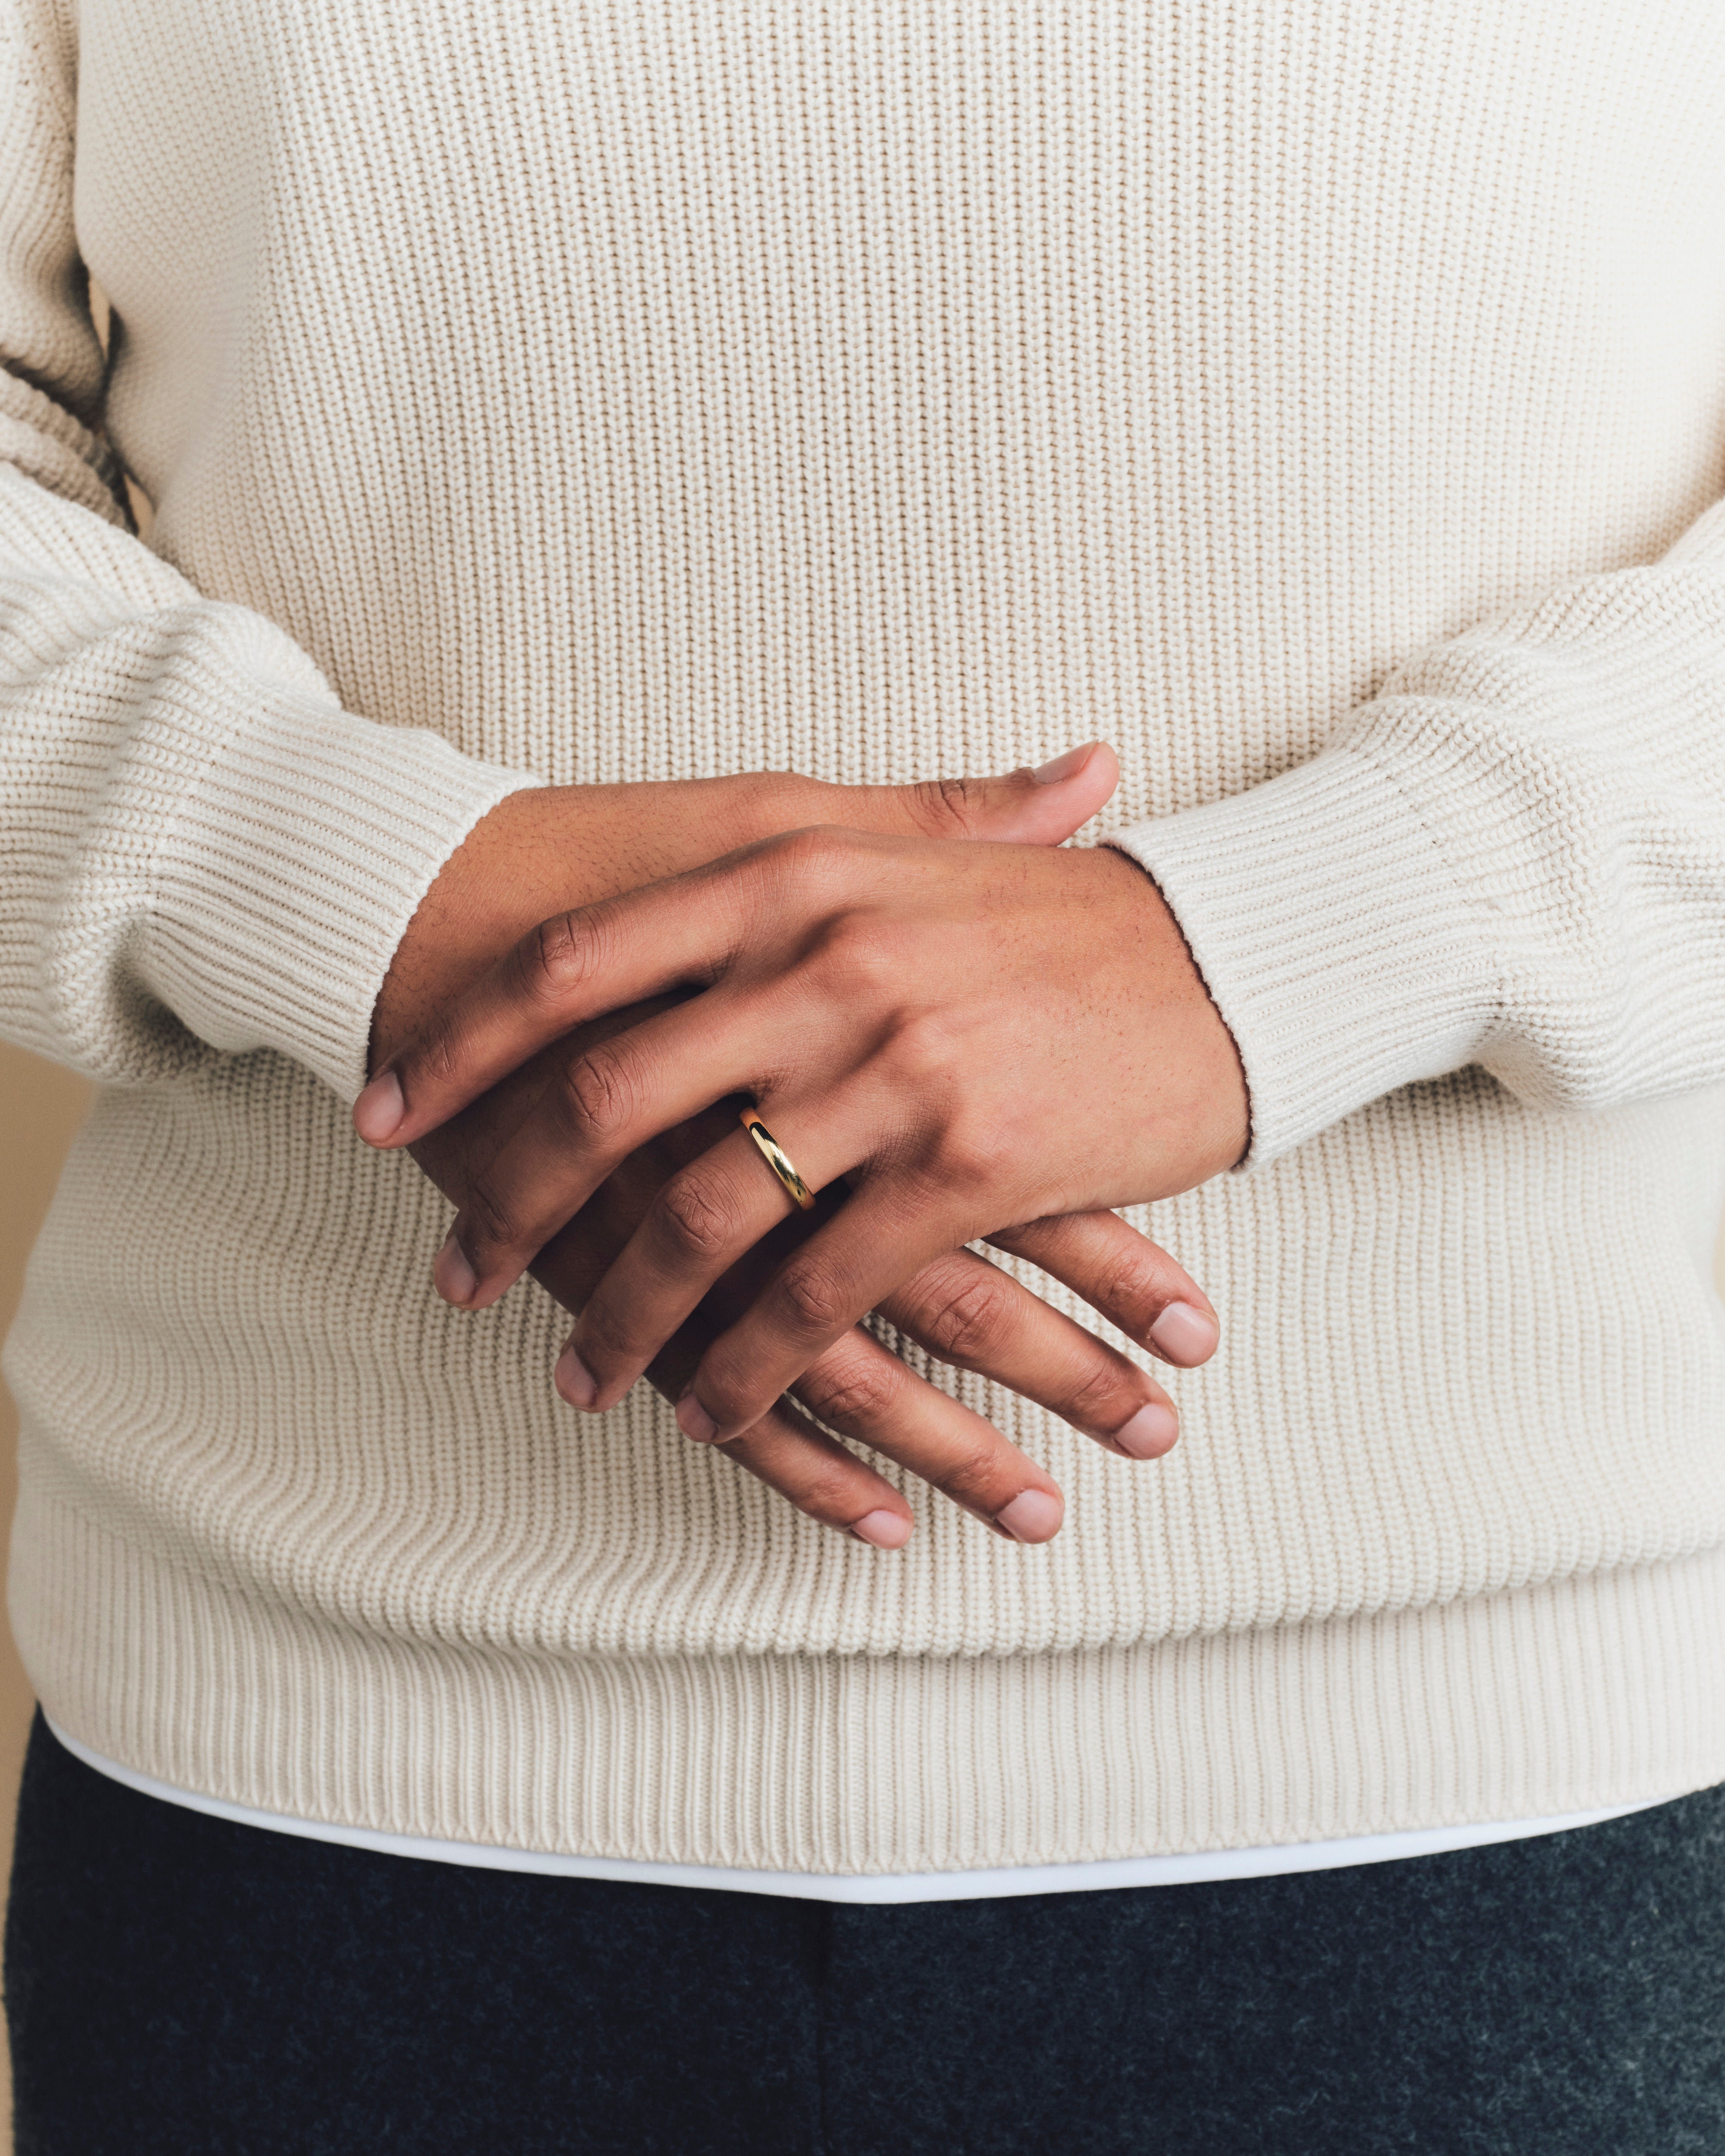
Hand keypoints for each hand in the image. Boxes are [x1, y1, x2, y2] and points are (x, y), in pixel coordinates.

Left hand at [357, 747, 1248, 1454]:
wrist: (1230, 950)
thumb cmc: (1055, 913)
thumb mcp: (904, 856)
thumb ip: (781, 873)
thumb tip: (670, 898)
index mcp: (789, 870)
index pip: (572, 965)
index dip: (461, 1047)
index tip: (385, 1113)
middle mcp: (820, 961)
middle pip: (606, 1100)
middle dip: (509, 1202)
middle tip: (457, 1274)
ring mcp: (891, 1065)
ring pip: (700, 1218)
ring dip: (621, 1315)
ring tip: (574, 1376)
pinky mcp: (962, 1166)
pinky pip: (817, 1293)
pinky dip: (751, 1366)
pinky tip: (711, 1411)